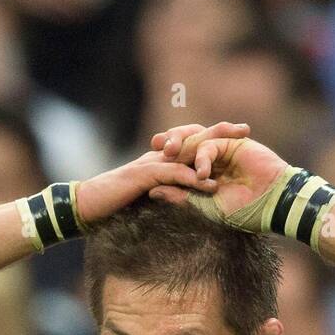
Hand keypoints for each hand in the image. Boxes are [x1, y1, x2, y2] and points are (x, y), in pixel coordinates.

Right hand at [74, 124, 249, 225]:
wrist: (88, 205)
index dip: (213, 139)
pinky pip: (171, 174)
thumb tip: (185, 198)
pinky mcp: (143, 177)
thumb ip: (166, 193)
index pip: (191, 144)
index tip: (238, 137)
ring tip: (236, 147)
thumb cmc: (114, 205)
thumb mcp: (147, 197)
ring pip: (185, 152)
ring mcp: (150, 164)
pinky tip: (208, 181)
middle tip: (245, 129)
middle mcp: (158, 157)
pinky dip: (190, 177)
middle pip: (193, 138)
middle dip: (220, 133)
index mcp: (161, 160)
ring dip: (211, 150)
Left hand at [148, 122, 288, 218]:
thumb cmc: (242, 211)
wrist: (272, 204)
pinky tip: (203, 173)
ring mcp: (222, 149)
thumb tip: (152, 190)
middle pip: (184, 144)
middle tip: (155, 147)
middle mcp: (211, 158)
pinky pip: (213, 142)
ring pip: (196, 138)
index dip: (163, 161)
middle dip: (169, 143)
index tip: (145, 165)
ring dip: (183, 144)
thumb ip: (180, 196)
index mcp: (202, 173)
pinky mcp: (234, 143)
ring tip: (170, 153)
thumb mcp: (205, 207)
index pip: (178, 161)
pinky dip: (205, 156)